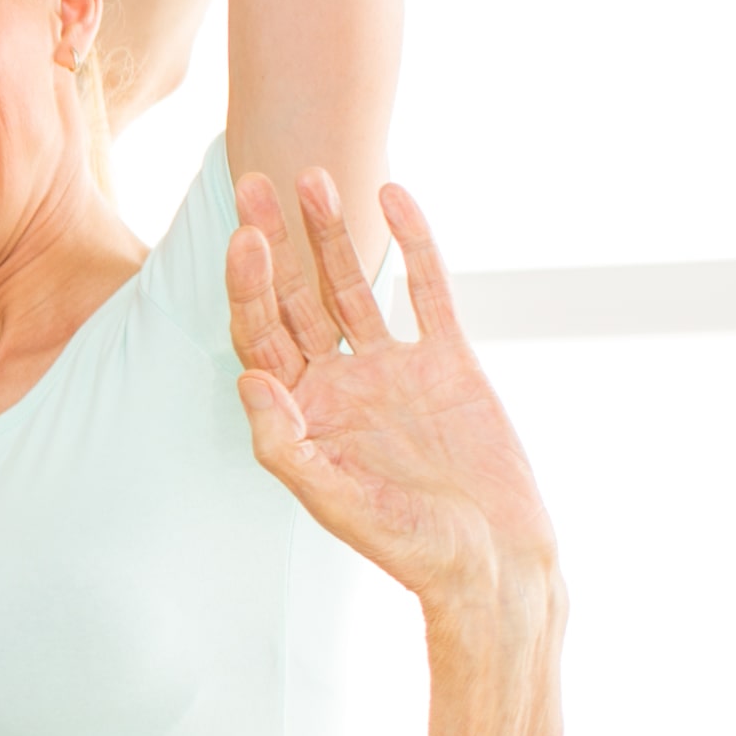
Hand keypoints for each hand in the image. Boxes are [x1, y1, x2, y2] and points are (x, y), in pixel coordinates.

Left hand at [233, 173, 554, 614]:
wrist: (492, 559)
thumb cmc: (408, 544)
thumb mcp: (334, 501)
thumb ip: (286, 445)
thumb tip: (248, 379)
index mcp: (300, 414)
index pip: (259, 336)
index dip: (248, 287)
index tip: (244, 238)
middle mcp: (337, 383)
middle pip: (293, 299)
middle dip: (274, 243)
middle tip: (253, 184)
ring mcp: (391, 367)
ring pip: (352, 284)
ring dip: (332, 233)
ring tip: (315, 177)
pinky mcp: (448, 359)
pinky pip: (427, 290)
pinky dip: (415, 244)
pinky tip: (396, 196)